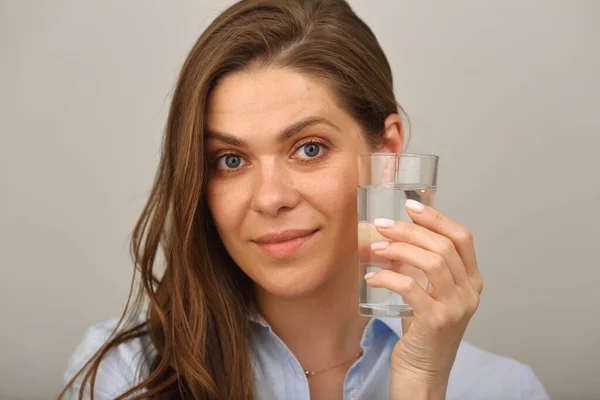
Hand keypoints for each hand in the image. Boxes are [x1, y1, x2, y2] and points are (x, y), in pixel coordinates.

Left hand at [363, 199, 482, 399]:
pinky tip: (371, 277)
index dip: (437, 218)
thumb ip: (419, 266)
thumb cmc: (422, 331)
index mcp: (472, 280)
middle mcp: (470, 292)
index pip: (462, 238)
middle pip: (443, 246)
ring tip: (375, 248)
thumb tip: (391, 234)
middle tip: (382, 225)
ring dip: (398, 249)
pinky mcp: (436, 322)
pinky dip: (387, 277)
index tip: (411, 205)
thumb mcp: (427, 293)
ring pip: (431, 263)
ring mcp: (456, 307)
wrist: (423, 372)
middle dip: (409, 230)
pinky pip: (410, 288)